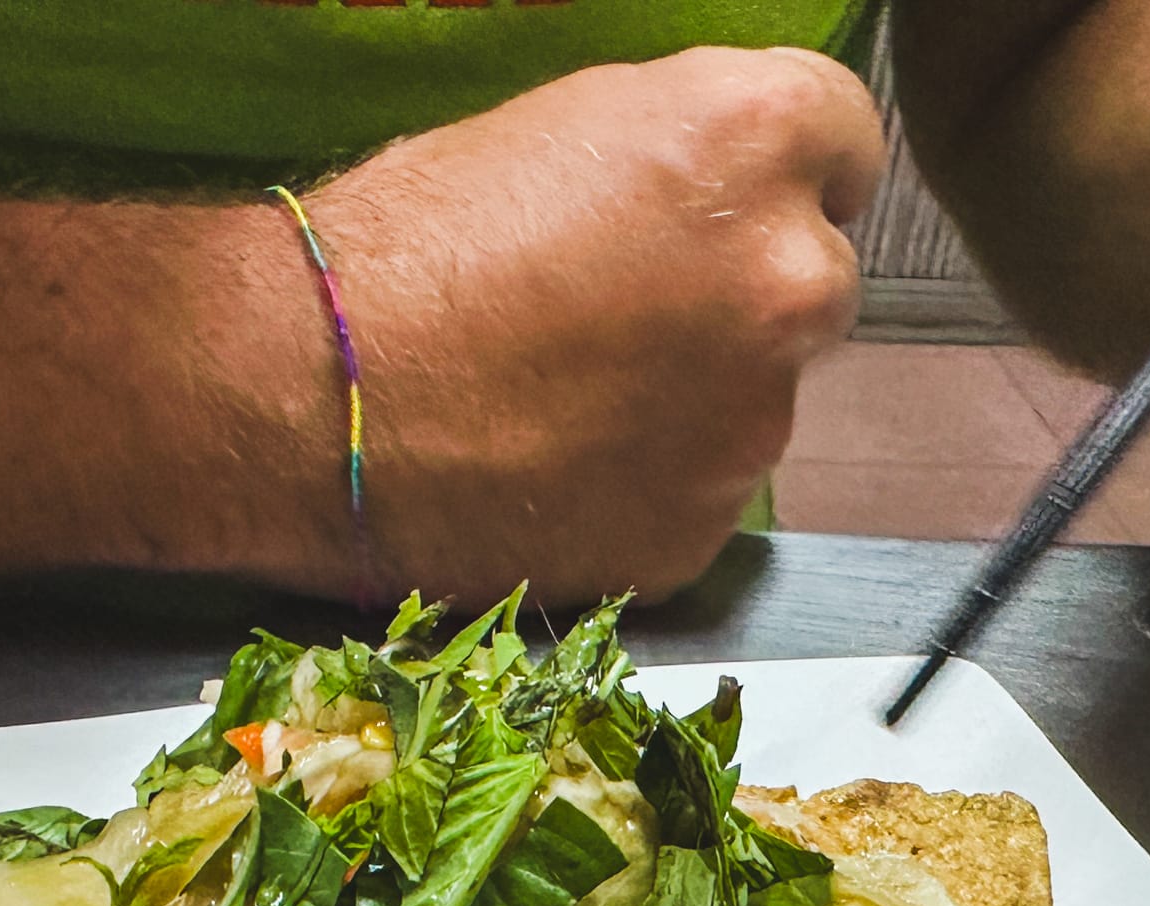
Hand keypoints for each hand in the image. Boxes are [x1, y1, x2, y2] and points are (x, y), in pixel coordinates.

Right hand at [297, 46, 881, 605]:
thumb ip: (681, 156)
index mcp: (751, 143)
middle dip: (738, 295)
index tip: (730, 204)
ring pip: (753, 400)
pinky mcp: (698, 532)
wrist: (304, 395)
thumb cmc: (403, 245)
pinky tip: (551, 467)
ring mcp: (752, 422)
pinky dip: (643, 486)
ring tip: (558, 401)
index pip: (845, 141)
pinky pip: (696, 497)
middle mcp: (785, 281)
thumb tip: (719, 196)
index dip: (780, 174)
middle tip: (622, 315)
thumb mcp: (562, 129)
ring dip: (690, 398)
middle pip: (812, 281)